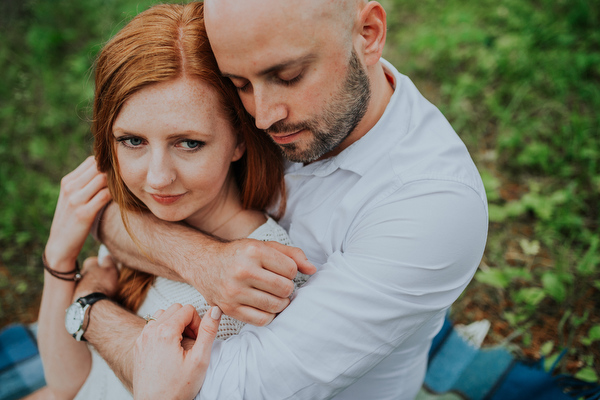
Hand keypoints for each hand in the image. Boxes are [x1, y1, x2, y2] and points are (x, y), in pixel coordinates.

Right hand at [45, 156, 111, 270]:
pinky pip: (106, 195)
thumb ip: (85, 183)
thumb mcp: (72, 197)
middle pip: (98, 167)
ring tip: (122, 191)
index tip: (116, 175)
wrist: (60, 245)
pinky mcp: (84, 213)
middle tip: (124, 182)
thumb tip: (107, 170)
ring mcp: (75, 200)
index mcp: (67, 181)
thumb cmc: (71, 220)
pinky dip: (115, 195)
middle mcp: (70, 188)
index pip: (91, 161)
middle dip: (113, 173)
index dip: (106, 166)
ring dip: (115, 184)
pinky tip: (119, 201)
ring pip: (103, 179)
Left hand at [73, 256, 118, 299]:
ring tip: (104, 291)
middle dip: (99, 275)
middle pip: (92, 272)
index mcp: (89, 264)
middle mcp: (81, 272)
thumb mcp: (111, 270)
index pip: (96, 260)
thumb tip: (106, 256)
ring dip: (95, 285)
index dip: (104, 265)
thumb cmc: (103, 284)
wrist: (92, 303)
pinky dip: (91, 293)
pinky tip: (98, 297)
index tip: (110, 270)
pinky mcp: (76, 295)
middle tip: (108, 281)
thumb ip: (109, 261)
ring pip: (88, 282)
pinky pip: (86, 292)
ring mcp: (77, 285)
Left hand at [132, 304, 221, 399]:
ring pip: (161, 315)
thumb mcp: (199, 359)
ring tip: (180, 344)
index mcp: (165, 332)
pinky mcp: (138, 346)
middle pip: (174, 309)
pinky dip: (162, 331)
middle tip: (191, 342)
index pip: (188, 309)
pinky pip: (151, 327)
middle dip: (186, 321)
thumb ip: (208, 331)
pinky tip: (169, 349)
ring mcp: (141, 338)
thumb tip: (215, 310)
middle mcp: (150, 331)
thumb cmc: (176, 388)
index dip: (198, 323)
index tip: (198, 340)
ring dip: (174, 324)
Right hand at [187, 239, 315, 325]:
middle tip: (279, 285)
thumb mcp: (264, 246)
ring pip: (276, 306)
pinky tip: (266, 306)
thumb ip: (292, 254)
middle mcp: (243, 271)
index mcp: (253, 251)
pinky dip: (270, 315)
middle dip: (287, 288)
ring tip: (275, 295)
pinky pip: (262, 320)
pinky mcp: (229, 308)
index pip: (291, 269)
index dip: (291, 272)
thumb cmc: (240, 254)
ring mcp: (234, 291)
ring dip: (281, 302)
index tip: (283, 271)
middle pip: (285, 288)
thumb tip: (313, 270)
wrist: (205, 263)